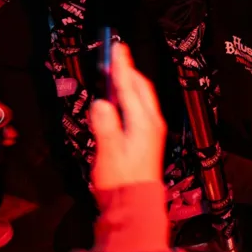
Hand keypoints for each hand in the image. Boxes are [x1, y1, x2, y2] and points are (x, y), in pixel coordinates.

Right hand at [89, 43, 165, 191]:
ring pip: (141, 96)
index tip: (117, 48)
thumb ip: (105, 126)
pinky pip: (140, 106)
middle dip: (128, 69)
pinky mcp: (147, 136)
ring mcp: (151, 129)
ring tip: (117, 70)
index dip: (122, 66)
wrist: (134, 202)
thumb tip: (100, 103)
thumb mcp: (109, 152)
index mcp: (143, 122)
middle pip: (140, 88)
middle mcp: (151, 122)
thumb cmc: (122, 180)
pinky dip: (130, 95)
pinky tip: (121, 97)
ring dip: (129, 81)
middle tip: (116, 53)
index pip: (131, 87)